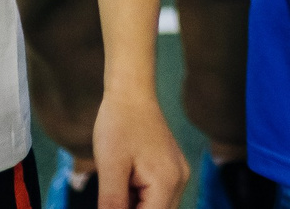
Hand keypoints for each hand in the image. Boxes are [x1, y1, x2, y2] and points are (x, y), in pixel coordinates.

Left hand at [89, 90, 188, 208]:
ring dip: (135, 207)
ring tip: (116, 187)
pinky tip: (122, 187)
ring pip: (157, 208)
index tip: (110, 204)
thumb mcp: (110, 168)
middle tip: (112, 196)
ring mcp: (177, 175)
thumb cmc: (119, 124)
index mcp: (167, 182)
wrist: (131, 92)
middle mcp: (179, 181)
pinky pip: (156, 197)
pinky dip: (139, 200)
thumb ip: (112, 204)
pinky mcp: (170, 170)